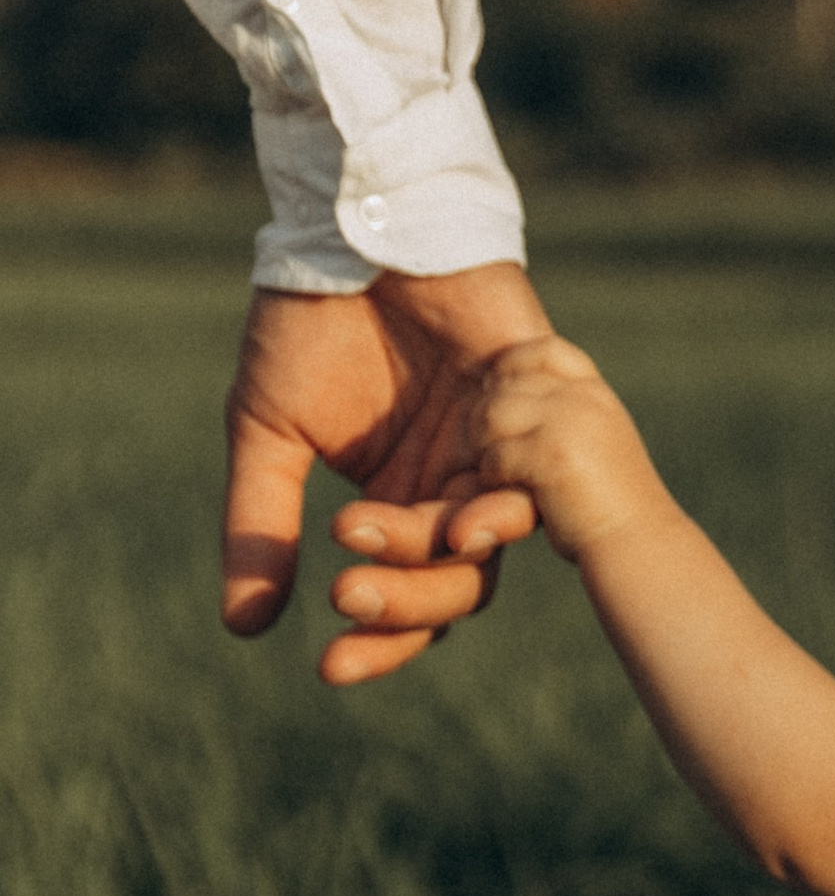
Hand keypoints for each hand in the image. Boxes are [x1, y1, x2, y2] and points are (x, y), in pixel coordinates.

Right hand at [223, 262, 548, 688]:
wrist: (347, 223)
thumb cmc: (309, 322)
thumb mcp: (266, 433)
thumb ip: (259, 528)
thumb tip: (244, 630)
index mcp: (402, 502)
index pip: (407, 596)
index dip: (378, 640)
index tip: (331, 672)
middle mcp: (457, 485)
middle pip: (460, 585)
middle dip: (405, 607)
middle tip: (347, 601)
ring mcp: (497, 444)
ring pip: (493, 538)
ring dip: (444, 561)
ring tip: (385, 555)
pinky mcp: (529, 396)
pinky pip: (530, 471)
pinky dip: (501, 502)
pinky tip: (469, 520)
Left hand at [432, 336, 670, 567]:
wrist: (641, 545)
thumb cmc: (615, 507)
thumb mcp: (598, 444)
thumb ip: (567, 417)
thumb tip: (513, 400)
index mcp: (595, 393)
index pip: (543, 351)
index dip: (511, 368)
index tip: (500, 399)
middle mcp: (584, 398)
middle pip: (506, 383)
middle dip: (490, 417)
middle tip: (497, 450)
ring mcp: (568, 423)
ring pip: (492, 415)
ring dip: (486, 447)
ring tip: (504, 474)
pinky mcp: (549, 455)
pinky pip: (495, 454)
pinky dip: (495, 478)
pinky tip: (510, 494)